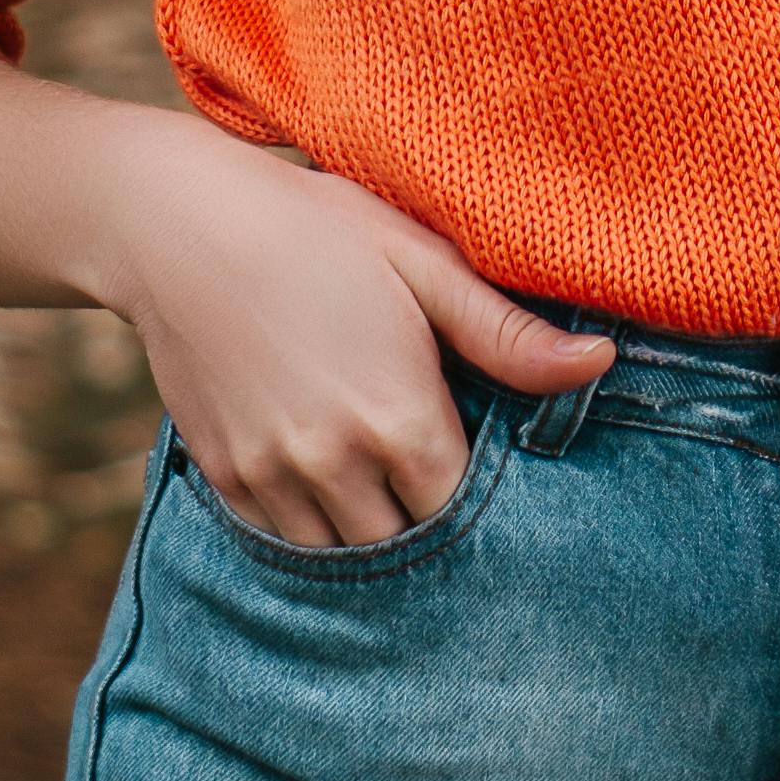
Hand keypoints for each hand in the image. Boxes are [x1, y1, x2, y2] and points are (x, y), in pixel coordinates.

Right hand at [92, 116, 613, 549]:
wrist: (176, 224)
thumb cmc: (313, 227)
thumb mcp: (420, 261)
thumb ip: (508, 332)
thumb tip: (603, 362)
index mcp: (400, 417)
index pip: (465, 509)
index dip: (482, 498)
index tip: (486, 470)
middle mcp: (336, 464)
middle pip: (407, 548)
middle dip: (427, 524)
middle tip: (437, 483)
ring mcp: (272, 477)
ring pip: (342, 556)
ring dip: (369, 533)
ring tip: (385, 490)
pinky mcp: (224, 476)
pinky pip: (281, 541)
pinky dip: (311, 527)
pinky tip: (327, 483)